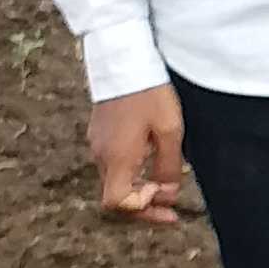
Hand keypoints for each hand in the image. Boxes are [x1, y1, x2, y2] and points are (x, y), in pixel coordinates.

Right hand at [87, 85, 187, 224]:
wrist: (124, 59)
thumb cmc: (149, 94)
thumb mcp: (170, 131)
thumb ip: (169, 166)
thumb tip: (169, 192)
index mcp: (117, 158)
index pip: (117, 203)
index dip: (142, 208)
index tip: (163, 194)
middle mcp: (101, 154)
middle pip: (116, 196)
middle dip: (144, 205)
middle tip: (171, 208)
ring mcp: (97, 143)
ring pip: (115, 179)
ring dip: (138, 188)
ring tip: (164, 183)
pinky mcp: (99, 132)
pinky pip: (113, 163)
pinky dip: (131, 172)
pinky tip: (150, 160)